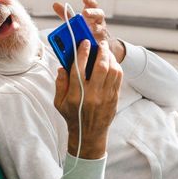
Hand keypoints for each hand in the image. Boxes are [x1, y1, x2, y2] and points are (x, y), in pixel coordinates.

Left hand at [53, 0, 124, 62]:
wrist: (94, 43)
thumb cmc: (85, 29)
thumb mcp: (74, 21)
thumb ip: (66, 14)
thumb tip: (55, 4)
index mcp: (92, 14)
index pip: (93, 5)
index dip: (90, 1)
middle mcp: (99, 21)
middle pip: (99, 14)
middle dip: (92, 13)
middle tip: (85, 12)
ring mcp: (101, 32)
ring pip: (101, 28)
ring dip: (95, 28)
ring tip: (90, 28)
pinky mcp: (102, 43)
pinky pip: (102, 42)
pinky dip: (99, 42)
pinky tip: (94, 41)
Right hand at [54, 39, 122, 159]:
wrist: (88, 135)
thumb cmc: (72, 116)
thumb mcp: (59, 102)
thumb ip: (60, 84)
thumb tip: (62, 67)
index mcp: (76, 95)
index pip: (79, 68)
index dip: (82, 52)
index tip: (84, 42)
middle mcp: (92, 95)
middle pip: (100, 67)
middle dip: (101, 51)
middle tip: (99, 43)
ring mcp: (105, 97)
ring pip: (112, 71)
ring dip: (110, 58)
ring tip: (106, 51)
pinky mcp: (114, 99)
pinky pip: (118, 79)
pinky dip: (116, 67)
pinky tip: (111, 63)